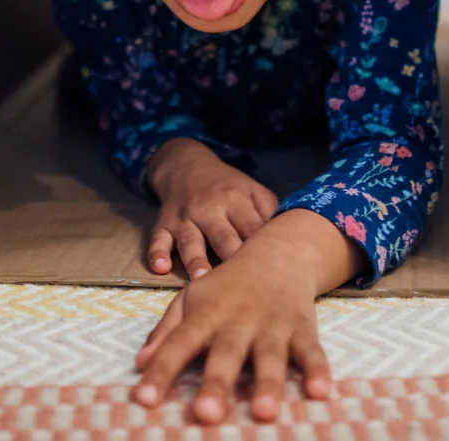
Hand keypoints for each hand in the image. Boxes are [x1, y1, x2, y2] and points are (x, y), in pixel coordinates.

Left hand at [133, 211, 348, 423]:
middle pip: (226, 353)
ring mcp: (273, 324)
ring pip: (270, 355)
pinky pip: (312, 350)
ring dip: (268, 383)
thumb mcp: (191, 299)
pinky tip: (321, 392)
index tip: (144, 400)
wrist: (277, 252)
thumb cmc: (227, 286)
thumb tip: (140, 363)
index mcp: (206, 314)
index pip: (179, 343)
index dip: (161, 370)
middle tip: (206, 414)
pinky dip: (318, 369)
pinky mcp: (302, 327)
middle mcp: (238, 320)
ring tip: (264, 412)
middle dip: (217, 383)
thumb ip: (167, 331)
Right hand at [145, 138, 277, 277]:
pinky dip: (157, 252)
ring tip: (202, 278)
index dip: (260, 248)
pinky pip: (158, 239)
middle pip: (223, 236)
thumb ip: (269, 213)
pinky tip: (160, 267)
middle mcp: (210, 209)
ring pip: (190, 241)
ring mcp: (185, 217)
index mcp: (236, 200)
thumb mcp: (252, 191)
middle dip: (231, 257)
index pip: (251, 227)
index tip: (272, 272)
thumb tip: (291, 240)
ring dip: (195, 259)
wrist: (187, 165)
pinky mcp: (163, 224)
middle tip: (242, 283)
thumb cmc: (228, 187)